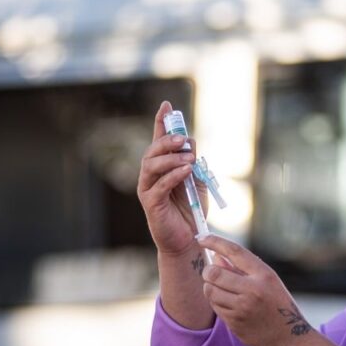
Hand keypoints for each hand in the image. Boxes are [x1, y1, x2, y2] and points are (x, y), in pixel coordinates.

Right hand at [137, 101, 209, 255]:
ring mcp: (148, 189)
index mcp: (162, 168)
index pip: (159, 141)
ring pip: (151, 166)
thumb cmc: (191, 211)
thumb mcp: (197, 182)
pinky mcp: (151, 204)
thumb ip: (194, 163)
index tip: (166, 105)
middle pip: (152, 151)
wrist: (188, 240)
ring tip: (189, 158)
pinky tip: (185, 171)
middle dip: (167, 141)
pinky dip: (172, 175)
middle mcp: (151, 176)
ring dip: (170, 158)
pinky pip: (158, 185)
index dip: (161, 122)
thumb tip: (191, 144)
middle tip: (184, 139)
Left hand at [197, 233, 312, 345]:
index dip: (215, 242)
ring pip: (210, 290)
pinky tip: (227, 303)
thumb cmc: (277, 306)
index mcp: (264, 275)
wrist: (288, 339)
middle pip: (214, 272)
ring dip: (210, 287)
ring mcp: (242, 307)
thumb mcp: (268, 282)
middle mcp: (253, 290)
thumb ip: (243, 270)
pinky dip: (216, 302)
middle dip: (208, 271)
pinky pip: (215, 306)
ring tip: (221, 290)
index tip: (202, 238)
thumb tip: (216, 257)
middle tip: (211, 272)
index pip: (234, 251)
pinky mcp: (234, 322)